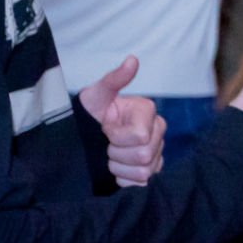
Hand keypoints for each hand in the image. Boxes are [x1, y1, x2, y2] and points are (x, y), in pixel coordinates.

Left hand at [77, 55, 165, 187]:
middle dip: (117, 154)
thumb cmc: (89, 114)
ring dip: (120, 167)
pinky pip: (143, 184)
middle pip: (143, 156)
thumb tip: (132, 59)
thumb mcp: (96, 95)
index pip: (139, 137)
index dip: (116, 138)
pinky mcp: (152, 171)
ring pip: (143, 172)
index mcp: (148, 112)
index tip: (105, 130)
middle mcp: (158, 131)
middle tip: (106, 145)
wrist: (84, 137)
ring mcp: (157, 153)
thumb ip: (114, 79)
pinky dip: (125, 180)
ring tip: (110, 156)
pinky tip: (118, 169)